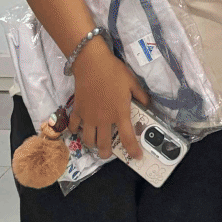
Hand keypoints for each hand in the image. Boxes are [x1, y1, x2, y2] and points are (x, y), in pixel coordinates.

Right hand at [69, 40, 148, 159]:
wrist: (93, 64)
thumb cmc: (115, 72)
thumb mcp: (133, 82)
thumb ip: (141, 96)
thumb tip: (147, 105)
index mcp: (119, 113)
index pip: (127, 137)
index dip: (133, 150)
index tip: (136, 157)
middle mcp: (103, 120)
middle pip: (103, 145)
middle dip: (106, 153)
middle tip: (108, 154)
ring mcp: (88, 117)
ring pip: (88, 140)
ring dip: (92, 145)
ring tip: (95, 143)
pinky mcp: (77, 111)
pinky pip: (74, 126)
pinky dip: (75, 131)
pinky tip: (79, 129)